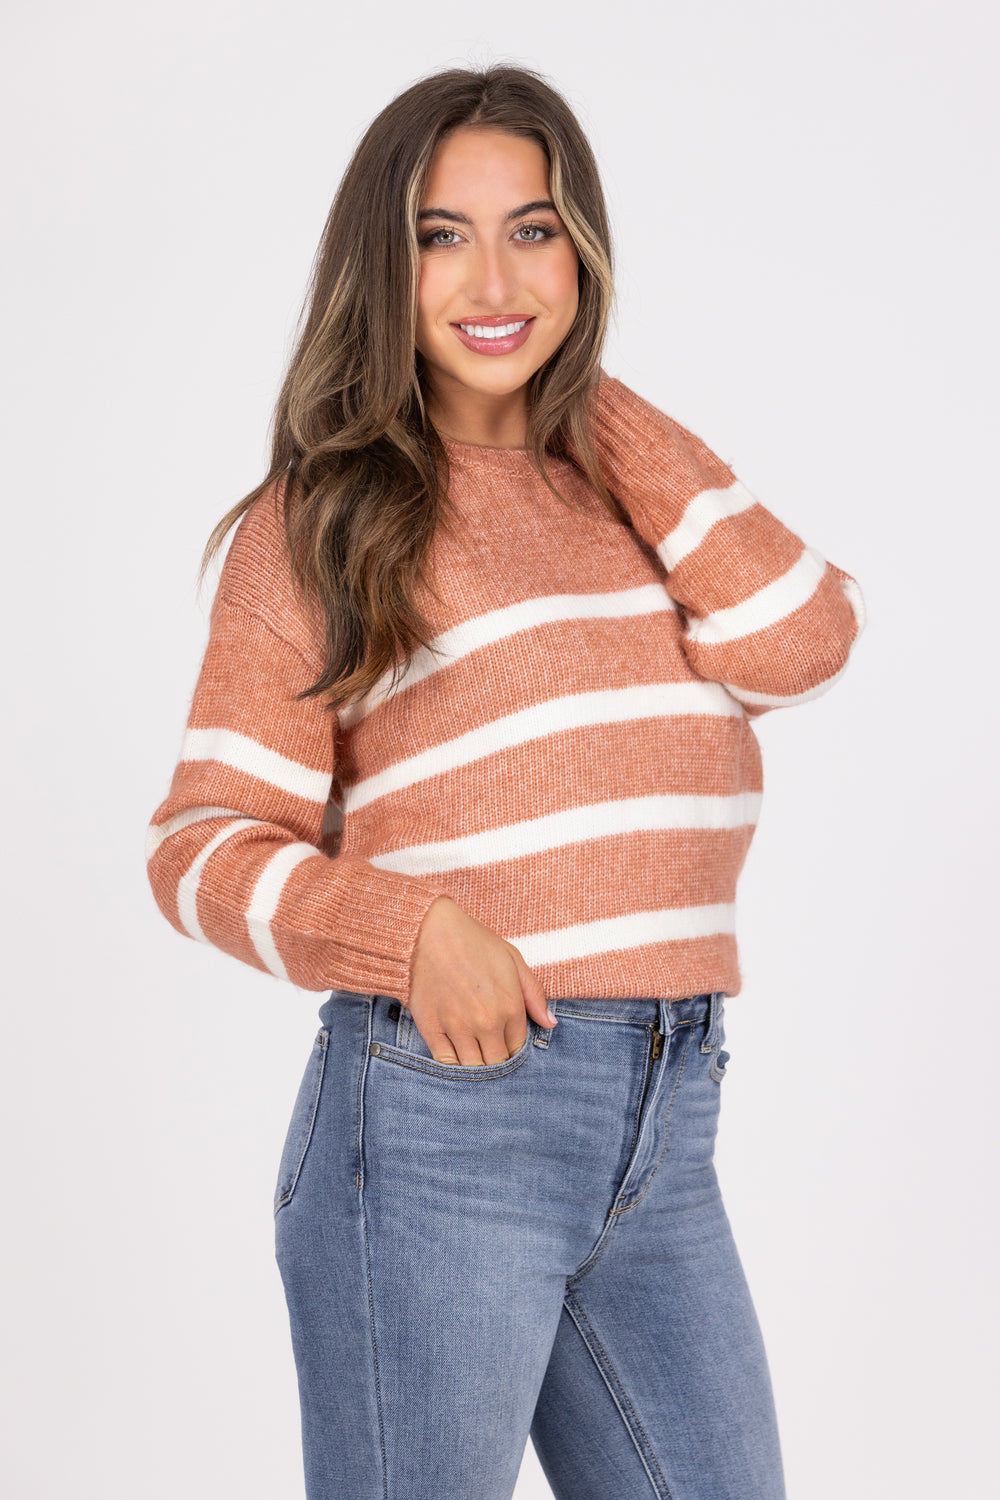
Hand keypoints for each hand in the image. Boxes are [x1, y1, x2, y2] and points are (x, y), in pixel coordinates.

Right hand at [407, 896, 556, 1064]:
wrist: (426, 932)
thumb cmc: (472, 942)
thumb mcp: (512, 959)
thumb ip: (534, 994)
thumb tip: (550, 1024)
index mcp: (510, 1007)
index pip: (518, 1048)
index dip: (513, 1047)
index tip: (505, 1041)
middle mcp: (486, 1023)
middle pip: (497, 1063)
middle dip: (496, 1059)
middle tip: (490, 1049)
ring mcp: (458, 1029)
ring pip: (473, 1068)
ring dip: (475, 1065)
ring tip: (473, 1053)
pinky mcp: (431, 1029)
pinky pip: (445, 1063)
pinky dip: (452, 1064)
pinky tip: (454, 1053)